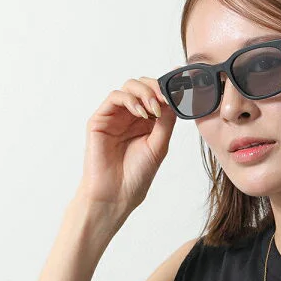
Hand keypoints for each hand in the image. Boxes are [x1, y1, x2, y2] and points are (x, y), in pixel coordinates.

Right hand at [77, 76, 176, 215]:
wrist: (116, 195)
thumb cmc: (136, 175)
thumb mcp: (159, 145)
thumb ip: (166, 121)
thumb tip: (174, 98)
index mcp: (147, 122)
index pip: (157, 95)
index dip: (168, 90)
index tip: (180, 94)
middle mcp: (130, 116)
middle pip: (143, 85)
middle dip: (157, 87)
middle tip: (166, 99)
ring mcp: (115, 116)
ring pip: (129, 87)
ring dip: (145, 92)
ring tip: (154, 109)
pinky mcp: (100, 119)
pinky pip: (114, 97)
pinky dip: (130, 99)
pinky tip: (141, 113)